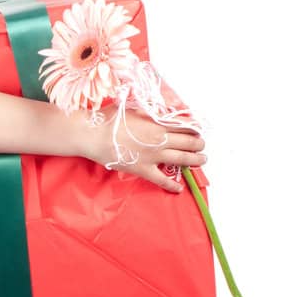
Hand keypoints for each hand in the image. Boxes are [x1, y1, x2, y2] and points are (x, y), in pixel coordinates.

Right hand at [84, 101, 206, 193]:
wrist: (94, 136)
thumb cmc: (110, 119)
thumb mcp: (134, 107)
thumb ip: (150, 110)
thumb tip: (160, 109)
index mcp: (158, 123)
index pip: (185, 126)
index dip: (195, 128)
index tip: (198, 130)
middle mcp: (160, 140)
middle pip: (188, 143)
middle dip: (199, 144)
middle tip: (202, 146)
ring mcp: (153, 157)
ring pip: (181, 160)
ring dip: (195, 161)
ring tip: (201, 160)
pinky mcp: (143, 170)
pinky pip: (162, 180)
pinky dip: (172, 186)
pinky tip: (179, 189)